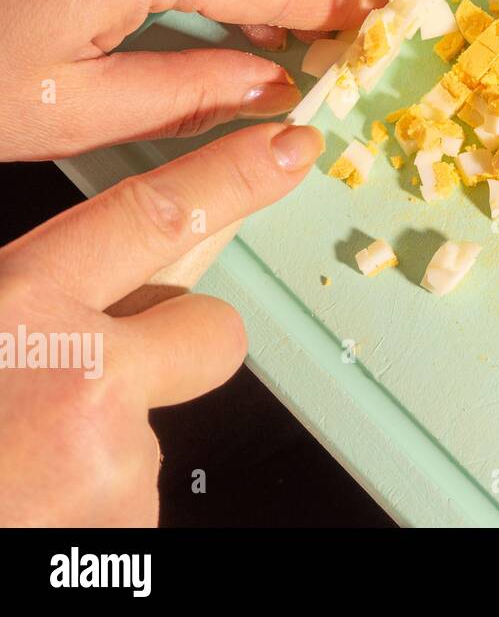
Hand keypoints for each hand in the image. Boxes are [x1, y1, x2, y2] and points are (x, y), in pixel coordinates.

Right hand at [0, 121, 321, 525]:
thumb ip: (24, 303)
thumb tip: (76, 285)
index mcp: (16, 310)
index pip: (153, 215)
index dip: (232, 177)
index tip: (288, 150)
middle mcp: (80, 379)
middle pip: (211, 329)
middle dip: (184, 345)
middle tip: (101, 382)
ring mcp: (114, 464)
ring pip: (154, 427)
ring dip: (102, 450)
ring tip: (20, 474)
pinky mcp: (129, 532)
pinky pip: (132, 501)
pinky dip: (90, 509)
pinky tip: (30, 512)